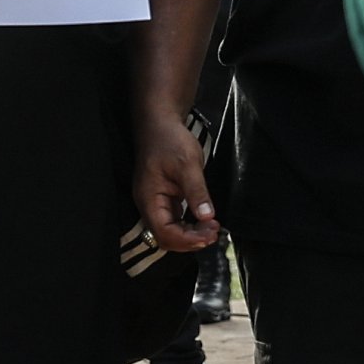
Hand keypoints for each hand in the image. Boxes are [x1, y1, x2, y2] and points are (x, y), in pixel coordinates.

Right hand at [131, 107, 218, 260]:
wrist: (160, 123)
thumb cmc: (170, 140)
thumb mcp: (188, 164)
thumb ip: (196, 192)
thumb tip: (207, 217)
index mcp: (149, 198)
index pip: (164, 232)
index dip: (188, 239)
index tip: (211, 233)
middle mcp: (148, 205)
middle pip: (166, 237)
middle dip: (190, 240)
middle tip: (214, 233)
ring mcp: (155, 203)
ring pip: (170, 232)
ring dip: (191, 235)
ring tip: (212, 229)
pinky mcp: (163, 199)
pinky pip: (174, 221)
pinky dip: (189, 226)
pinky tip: (204, 222)